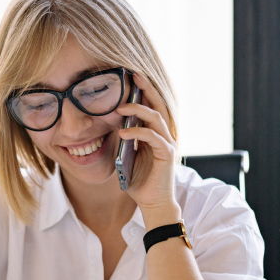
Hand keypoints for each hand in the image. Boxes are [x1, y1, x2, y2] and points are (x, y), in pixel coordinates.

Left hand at [115, 72, 179, 218]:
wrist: (152, 203)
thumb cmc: (140, 181)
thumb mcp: (128, 156)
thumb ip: (125, 141)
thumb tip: (112, 125)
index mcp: (156, 133)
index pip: (152, 106)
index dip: (143, 91)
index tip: (130, 77)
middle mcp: (165, 135)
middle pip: (158, 105)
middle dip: (146, 89)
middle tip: (133, 75)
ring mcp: (167, 143)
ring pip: (156, 117)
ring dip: (137, 110)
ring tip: (120, 107)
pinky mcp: (166, 154)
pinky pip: (152, 137)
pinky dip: (137, 132)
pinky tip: (123, 132)